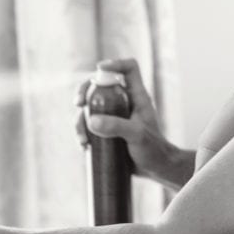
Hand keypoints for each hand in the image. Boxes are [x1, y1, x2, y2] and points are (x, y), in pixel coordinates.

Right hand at [74, 58, 177, 182]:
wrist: (155, 170)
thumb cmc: (153, 150)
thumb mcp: (137, 136)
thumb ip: (116, 126)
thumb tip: (91, 121)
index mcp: (136, 96)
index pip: (129, 69)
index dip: (115, 64)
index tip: (99, 70)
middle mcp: (123, 103)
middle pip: (100, 84)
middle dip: (85, 91)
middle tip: (79, 104)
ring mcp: (114, 117)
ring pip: (90, 108)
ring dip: (80, 120)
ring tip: (83, 140)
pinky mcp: (106, 131)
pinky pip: (89, 126)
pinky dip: (82, 133)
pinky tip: (85, 147)